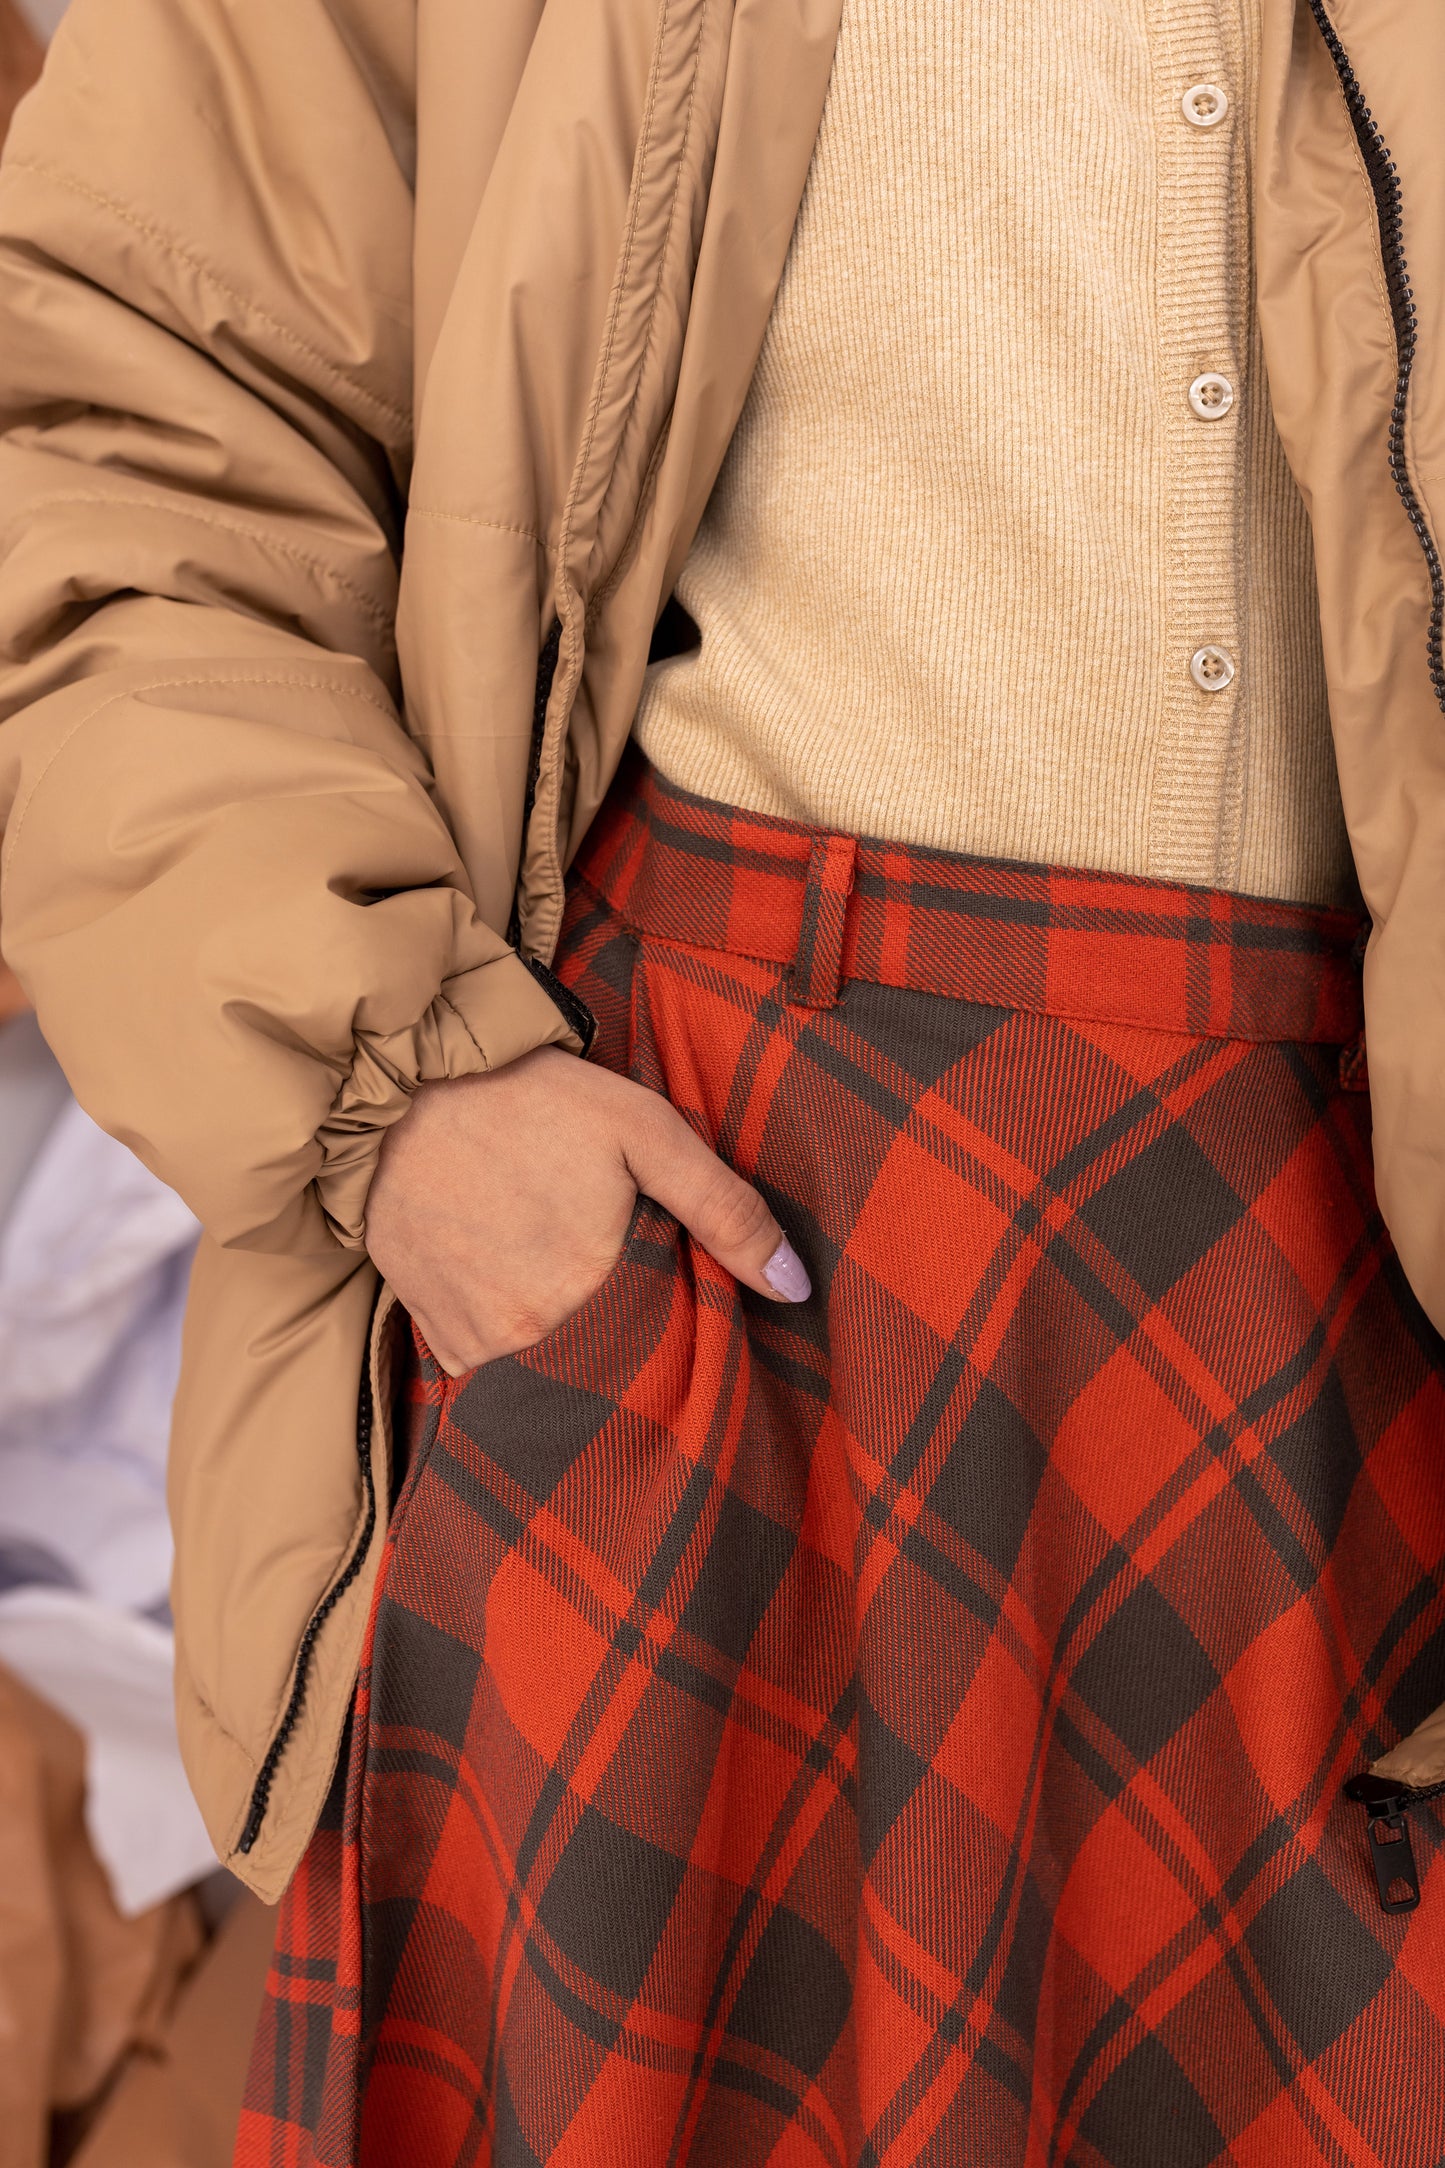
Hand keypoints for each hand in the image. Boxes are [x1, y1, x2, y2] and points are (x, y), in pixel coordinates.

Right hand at [364, 1047, 810, 1374]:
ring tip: (561, 1273)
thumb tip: (796, 1287)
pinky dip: (507, 1333)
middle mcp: (523, 1337)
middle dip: (620, 1340)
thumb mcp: (645, 1131)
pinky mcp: (429, 1331)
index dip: (675, 1328)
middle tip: (613, 1276)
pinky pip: (484, 1363)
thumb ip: (725, 1210)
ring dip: (563, 1341)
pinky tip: (514, 1279)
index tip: (675, 1295)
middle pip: (600, 1367)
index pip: (660, 1352)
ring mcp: (469, 1341)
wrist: (400, 1083)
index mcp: (586, 1296)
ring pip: (542, 1370)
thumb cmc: (533, 1098)